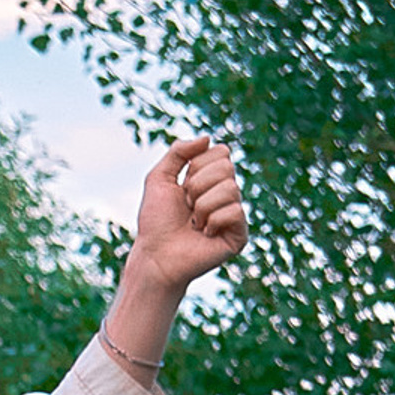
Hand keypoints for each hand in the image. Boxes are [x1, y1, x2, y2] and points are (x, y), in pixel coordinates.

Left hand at [125, 137, 247, 294]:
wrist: (154, 256)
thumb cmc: (155, 222)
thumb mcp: (158, 179)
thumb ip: (177, 153)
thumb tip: (207, 138)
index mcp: (211, 178)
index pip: (221, 151)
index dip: (197, 166)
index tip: (182, 187)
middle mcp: (226, 192)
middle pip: (226, 167)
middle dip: (196, 186)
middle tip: (186, 207)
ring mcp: (234, 213)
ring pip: (230, 189)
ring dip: (202, 206)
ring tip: (193, 223)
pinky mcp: (240, 233)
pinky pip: (235, 211)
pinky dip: (212, 222)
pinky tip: (204, 234)